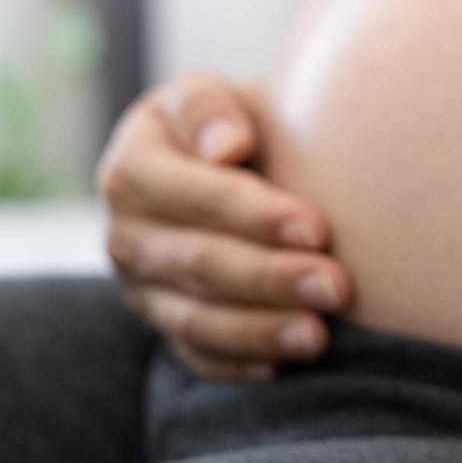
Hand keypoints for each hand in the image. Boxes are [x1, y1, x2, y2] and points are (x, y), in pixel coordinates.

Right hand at [98, 71, 348, 380]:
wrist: (213, 166)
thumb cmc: (224, 125)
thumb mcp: (205, 97)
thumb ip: (208, 110)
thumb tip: (226, 146)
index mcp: (132, 170)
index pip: (192, 196)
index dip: (253, 214)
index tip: (316, 228)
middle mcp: (125, 235)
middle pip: (198, 263)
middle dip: (270, 278)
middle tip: (336, 286)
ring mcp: (141, 289)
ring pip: (195, 320)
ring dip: (260, 331)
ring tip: (319, 336)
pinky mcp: (163, 325)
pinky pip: (196, 356)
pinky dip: (238, 364)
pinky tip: (285, 365)